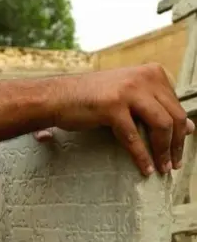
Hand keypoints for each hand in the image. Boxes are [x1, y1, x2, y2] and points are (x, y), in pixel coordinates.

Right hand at [50, 63, 193, 175]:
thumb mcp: (129, 97)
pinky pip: (134, 137)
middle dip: (176, 144)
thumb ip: (156, 108)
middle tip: (174, 164)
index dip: (180, 131)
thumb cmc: (91, 98)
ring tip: (162, 168)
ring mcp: (129, 90)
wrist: (57, 96)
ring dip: (164, 151)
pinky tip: (144, 169)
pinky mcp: (113, 105)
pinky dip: (142, 156)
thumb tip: (190, 128)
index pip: (176, 105)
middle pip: (174, 116)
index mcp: (152, 73)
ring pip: (161, 125)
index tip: (178, 150)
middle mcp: (145, 77)